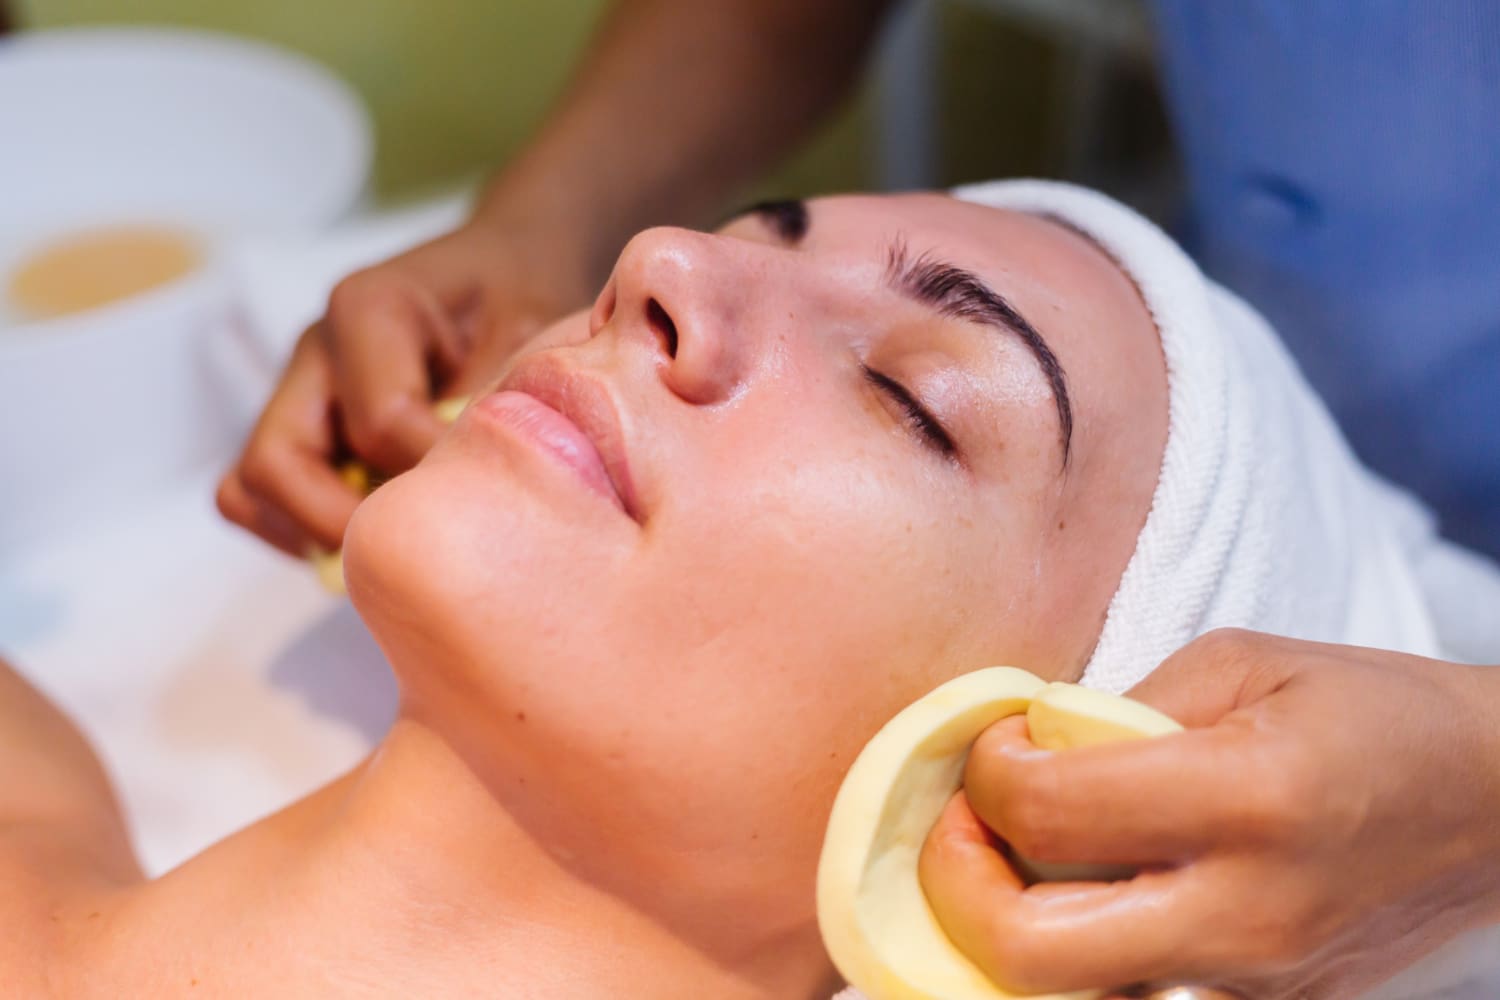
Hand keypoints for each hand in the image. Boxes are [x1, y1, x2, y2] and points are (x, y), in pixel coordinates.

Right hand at [217, 216, 591, 555]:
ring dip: (312, 533)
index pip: (380, 423)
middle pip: (275, 462)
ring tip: (390, 547)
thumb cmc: (518, 296)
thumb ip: (495, 403)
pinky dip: (302, 531)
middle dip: (341, 523)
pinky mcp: (299, 426)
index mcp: (370, 309)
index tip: (488, 493)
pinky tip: (374, 534)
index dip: (433, 474)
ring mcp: (298, 391)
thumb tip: (477, 492)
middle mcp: (316, 350)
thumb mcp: (529, 334)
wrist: (504, 265)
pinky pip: (260, 497)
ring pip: (250, 487)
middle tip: (413, 553)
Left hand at [919, 629, 1499, 998]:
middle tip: (969, 822)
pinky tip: (1086, 897)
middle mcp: (1247, 910)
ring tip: (1018, 859)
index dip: (987, 773)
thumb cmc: (1374, 712)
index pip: (1046, 812)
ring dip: (1012, 927)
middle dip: (959, 885)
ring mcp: (1256, 980)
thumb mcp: (1244, 662)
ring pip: (1071, 991)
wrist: (1494, 806)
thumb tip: (1027, 746)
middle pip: (1030, 951)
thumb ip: (1121, 705)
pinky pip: (1132, 997)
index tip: (998, 743)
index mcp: (1247, 797)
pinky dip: (1081, 956)